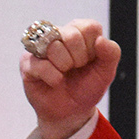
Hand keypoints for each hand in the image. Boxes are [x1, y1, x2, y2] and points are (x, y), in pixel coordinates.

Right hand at [19, 18, 120, 138]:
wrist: (71, 112)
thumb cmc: (86, 87)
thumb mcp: (106, 72)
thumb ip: (111, 53)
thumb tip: (101, 40)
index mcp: (79, 32)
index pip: (89, 26)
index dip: (93, 47)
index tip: (90, 59)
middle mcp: (58, 35)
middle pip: (72, 35)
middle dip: (79, 58)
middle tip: (76, 68)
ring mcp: (40, 48)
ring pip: (54, 47)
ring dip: (65, 67)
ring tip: (64, 74)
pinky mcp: (27, 63)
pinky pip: (41, 65)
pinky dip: (54, 78)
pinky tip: (55, 82)